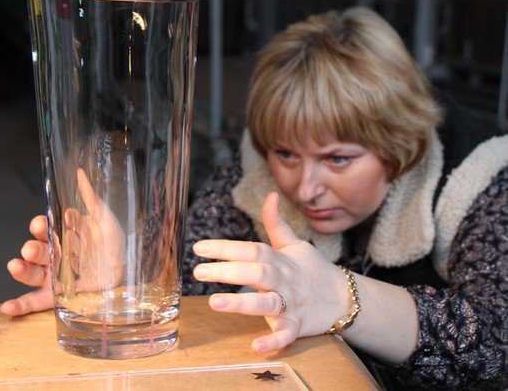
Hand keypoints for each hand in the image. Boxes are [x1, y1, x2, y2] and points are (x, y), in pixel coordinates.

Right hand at [1, 168, 124, 315]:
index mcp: (64, 235)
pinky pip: (38, 301)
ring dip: (23, 270)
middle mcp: (57, 254)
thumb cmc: (114, 242)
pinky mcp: (61, 295)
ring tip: (17, 266)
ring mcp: (57, 275)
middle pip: (38, 251)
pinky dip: (21, 305)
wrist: (129, 266)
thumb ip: (90, 198)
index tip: (40, 224)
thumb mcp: (103, 218)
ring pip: (34, 273)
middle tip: (32, 248)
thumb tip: (80, 172)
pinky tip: (7, 307)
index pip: (46, 229)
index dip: (40, 227)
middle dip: (33, 249)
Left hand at [192, 192, 348, 352]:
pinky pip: (286, 333)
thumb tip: (270, 195)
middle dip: (228, 271)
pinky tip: (255, 346)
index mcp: (279, 259)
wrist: (343, 297)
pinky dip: (273, 339)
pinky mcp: (298, 325)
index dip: (225, 247)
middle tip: (198, 272)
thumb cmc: (311, 269)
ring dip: (242, 303)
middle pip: (256, 273)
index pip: (250, 249)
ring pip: (267, 302)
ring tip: (214, 302)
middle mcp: (283, 279)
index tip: (199, 247)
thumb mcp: (294, 244)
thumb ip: (277, 223)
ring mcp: (291, 303)